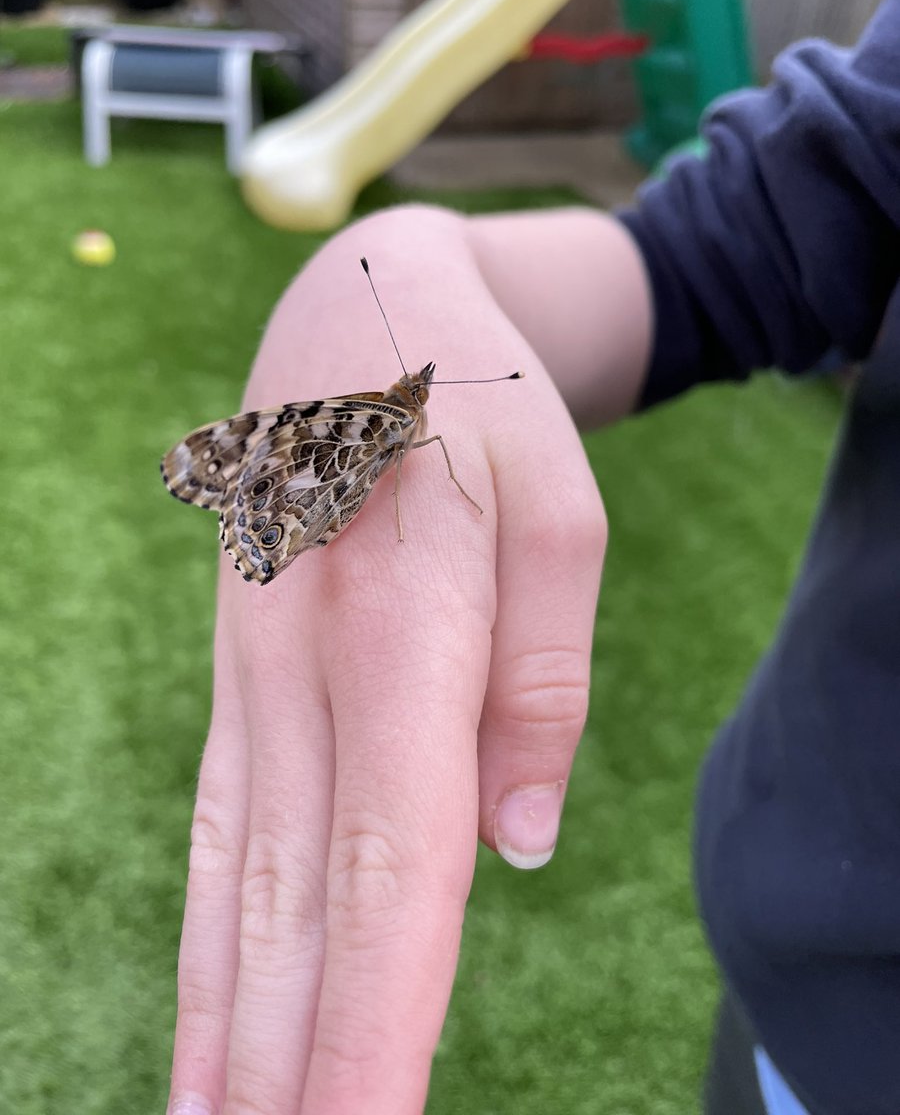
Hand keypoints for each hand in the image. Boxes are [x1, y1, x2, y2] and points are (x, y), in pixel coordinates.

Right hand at [166, 206, 607, 1114]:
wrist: (359, 320)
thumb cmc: (477, 408)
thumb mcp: (558, 515)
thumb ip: (542, 683)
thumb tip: (516, 844)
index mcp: (398, 625)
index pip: (389, 860)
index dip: (377, 1012)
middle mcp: (300, 665)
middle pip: (293, 898)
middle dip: (290, 1063)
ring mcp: (253, 673)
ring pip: (232, 876)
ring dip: (222, 1023)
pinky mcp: (241, 678)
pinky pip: (220, 827)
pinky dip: (205, 937)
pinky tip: (202, 1015)